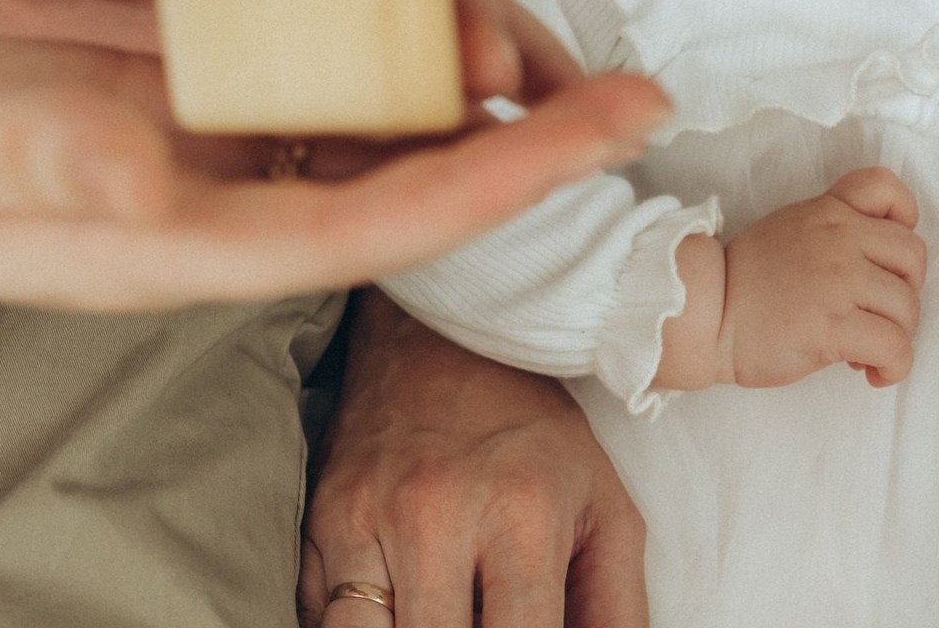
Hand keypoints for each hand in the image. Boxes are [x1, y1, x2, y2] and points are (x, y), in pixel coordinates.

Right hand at [0, 30, 668, 309]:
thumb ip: (44, 164)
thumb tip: (137, 178)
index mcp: (209, 233)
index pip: (386, 217)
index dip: (498, 183)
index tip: (597, 139)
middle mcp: (256, 185)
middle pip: (425, 169)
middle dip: (532, 137)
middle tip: (636, 99)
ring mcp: (259, 128)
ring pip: (408, 114)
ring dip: (490, 82)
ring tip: (579, 59)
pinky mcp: (250, 65)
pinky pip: (360, 58)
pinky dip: (421, 29)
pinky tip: (463, 2)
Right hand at [299, 294, 648, 627]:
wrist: (440, 339)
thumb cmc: (533, 431)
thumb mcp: (603, 506)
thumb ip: (617, 610)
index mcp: (521, 515)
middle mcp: (436, 516)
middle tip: (482, 618)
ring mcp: (367, 517)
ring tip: (442, 611)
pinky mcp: (321, 519)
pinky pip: (323, 618)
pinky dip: (356, 625)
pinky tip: (397, 609)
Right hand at [720, 167, 925, 388]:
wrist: (706, 314)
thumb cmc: (745, 281)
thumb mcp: (790, 229)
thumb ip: (832, 229)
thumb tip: (879, 264)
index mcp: (827, 212)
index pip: (887, 188)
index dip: (904, 219)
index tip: (888, 256)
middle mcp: (839, 238)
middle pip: (913, 255)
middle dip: (905, 289)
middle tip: (876, 311)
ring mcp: (838, 280)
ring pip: (908, 307)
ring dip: (896, 334)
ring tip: (864, 348)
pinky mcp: (833, 326)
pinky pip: (895, 347)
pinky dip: (894, 366)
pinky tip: (871, 372)